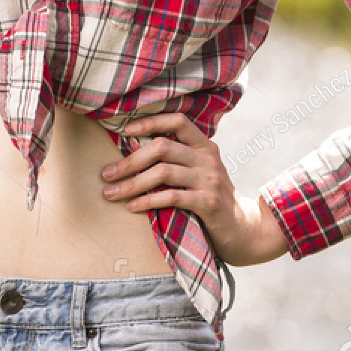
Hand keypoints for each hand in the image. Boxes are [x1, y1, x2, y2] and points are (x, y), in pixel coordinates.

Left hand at [99, 111, 289, 266]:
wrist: (244, 230)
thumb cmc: (210, 201)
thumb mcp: (199, 174)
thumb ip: (178, 161)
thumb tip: (133, 153)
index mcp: (205, 146)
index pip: (178, 120)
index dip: (151, 121)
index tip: (125, 130)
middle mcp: (208, 158)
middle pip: (162, 146)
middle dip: (129, 160)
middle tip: (106, 174)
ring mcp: (210, 180)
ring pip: (163, 172)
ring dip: (132, 183)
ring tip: (112, 194)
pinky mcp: (208, 203)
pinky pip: (171, 197)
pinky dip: (147, 201)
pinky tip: (132, 207)